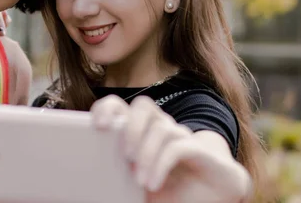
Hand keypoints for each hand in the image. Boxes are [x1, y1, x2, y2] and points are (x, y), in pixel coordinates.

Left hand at [91, 95, 250, 202]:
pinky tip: (154, 182)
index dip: (107, 108)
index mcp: (140, 130)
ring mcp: (180, 135)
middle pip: (143, 106)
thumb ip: (116, 176)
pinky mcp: (199, 149)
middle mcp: (160, 126)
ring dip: (147, 154)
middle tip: (123, 153)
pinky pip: (178, 146)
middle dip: (131, 126)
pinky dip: (162, 164)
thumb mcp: (136, 183)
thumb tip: (91, 181)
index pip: (120, 106)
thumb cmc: (167, 188)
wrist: (210, 197)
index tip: (96, 126)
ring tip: (139, 180)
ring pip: (160, 128)